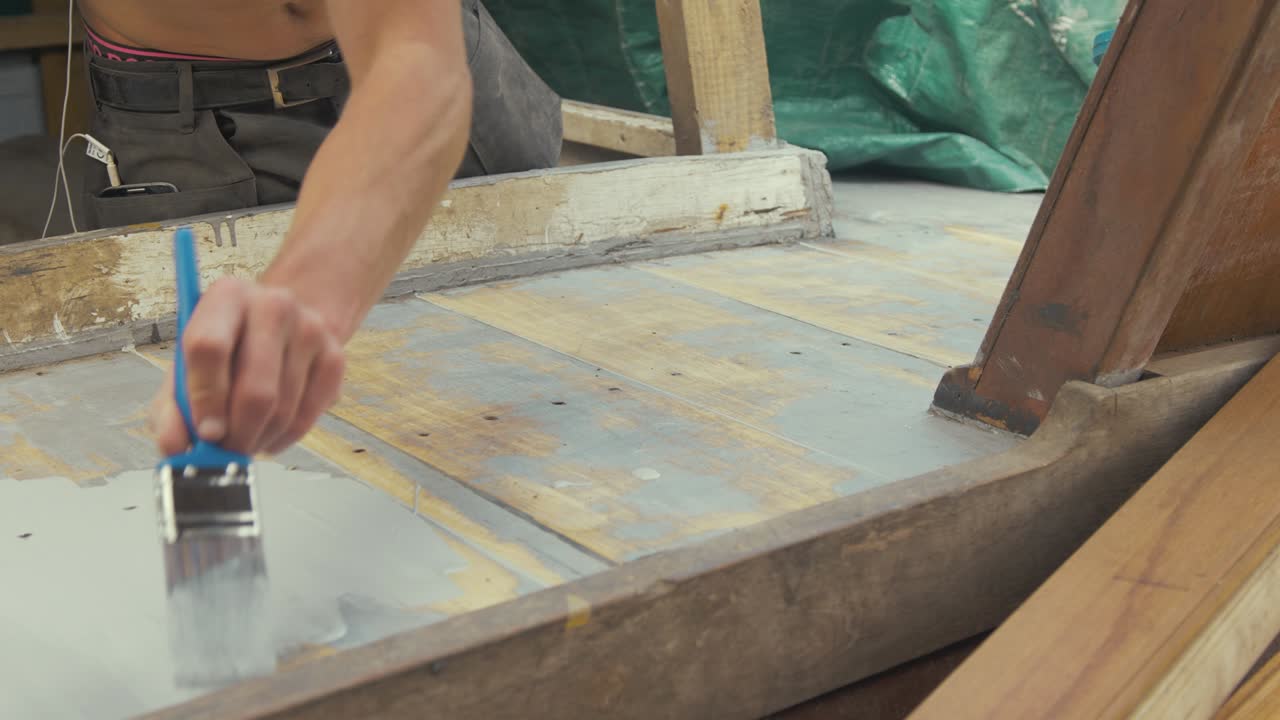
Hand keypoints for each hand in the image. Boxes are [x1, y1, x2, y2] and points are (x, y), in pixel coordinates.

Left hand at [149, 276, 345, 457]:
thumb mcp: (186, 369)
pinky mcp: (334, 355)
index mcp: (226, 296)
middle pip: (256, 389)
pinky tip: (269, 432)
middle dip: (238, 434)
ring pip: (283, 409)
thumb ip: (171, 410)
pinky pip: (309, 416)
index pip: (210, 348)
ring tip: (245, 438)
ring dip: (259, 439)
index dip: (205, 399)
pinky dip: (285, 437)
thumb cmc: (225, 349)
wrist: (279, 325)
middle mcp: (273, 304)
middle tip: (226, 451)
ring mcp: (310, 328)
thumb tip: (174, 447)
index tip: (205, 434)